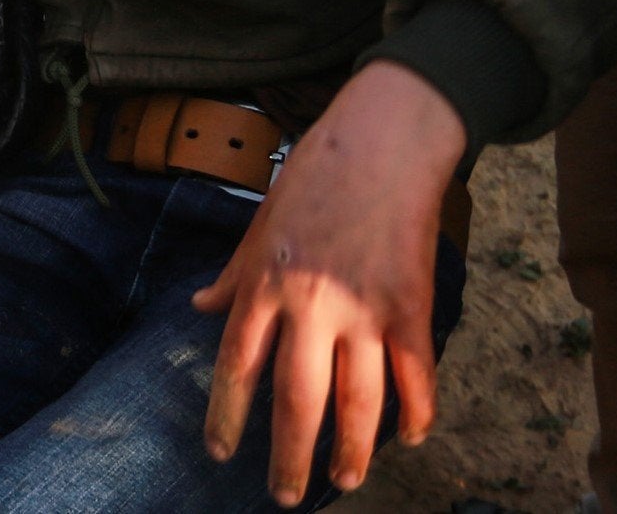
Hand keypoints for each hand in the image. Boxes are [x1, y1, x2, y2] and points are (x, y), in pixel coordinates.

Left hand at [194, 61, 463, 505]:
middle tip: (284, 494)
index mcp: (267, 283)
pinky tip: (411, 437)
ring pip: (360, 402)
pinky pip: (415, 374)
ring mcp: (365, 308)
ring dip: (353, 451)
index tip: (220, 452)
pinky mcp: (411, 305)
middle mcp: (311, 304)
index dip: (226, 415)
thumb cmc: (316, 174)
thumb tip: (200, 305)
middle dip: (289, 456)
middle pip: (297, 401)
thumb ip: (235, 273)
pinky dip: (416, 412)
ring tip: (345, 480)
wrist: (384, 138)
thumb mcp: (261, 222)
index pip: (237, 366)